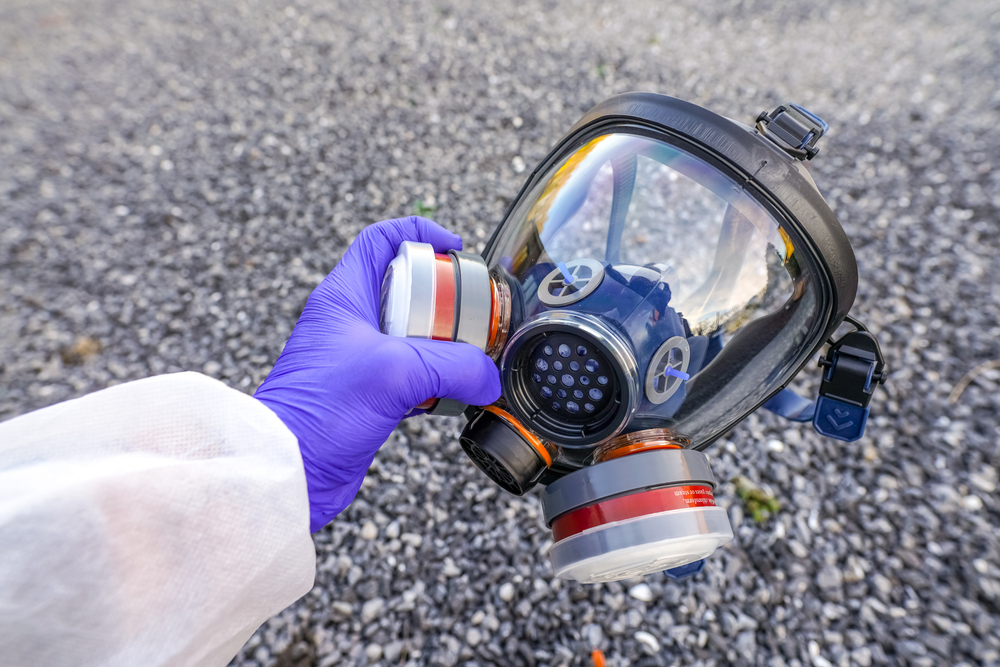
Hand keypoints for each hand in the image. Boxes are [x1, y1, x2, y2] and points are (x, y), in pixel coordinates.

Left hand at [255, 217, 500, 531]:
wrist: (292, 470)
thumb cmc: (320, 410)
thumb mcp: (395, 372)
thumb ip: (452, 366)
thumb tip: (488, 377)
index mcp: (344, 297)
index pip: (380, 241)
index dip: (420, 235)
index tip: (454, 248)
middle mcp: (349, 322)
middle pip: (406, 289)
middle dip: (444, 297)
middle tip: (472, 311)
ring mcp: (358, 358)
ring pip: (412, 334)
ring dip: (443, 342)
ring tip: (470, 354)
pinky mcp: (367, 393)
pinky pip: (411, 373)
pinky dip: (436, 379)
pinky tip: (452, 394)